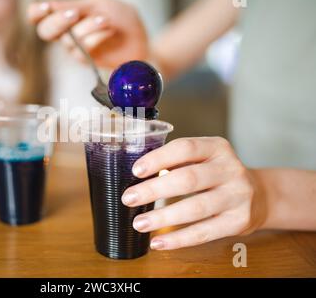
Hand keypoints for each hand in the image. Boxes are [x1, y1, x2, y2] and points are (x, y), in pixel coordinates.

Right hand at [27, 0, 147, 68]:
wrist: (140, 40)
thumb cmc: (120, 19)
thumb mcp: (99, 4)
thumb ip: (76, 6)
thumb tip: (51, 7)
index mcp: (64, 13)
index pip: (38, 14)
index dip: (36, 11)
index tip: (43, 7)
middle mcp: (65, 32)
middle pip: (45, 31)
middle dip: (58, 21)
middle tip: (74, 14)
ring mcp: (75, 48)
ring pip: (68, 40)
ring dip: (88, 27)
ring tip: (106, 19)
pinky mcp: (86, 60)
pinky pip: (83, 50)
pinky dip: (96, 37)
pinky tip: (109, 29)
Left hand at [122, 137, 267, 249]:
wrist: (260, 195)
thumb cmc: (218, 175)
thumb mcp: (204, 158)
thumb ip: (178, 161)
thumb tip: (140, 176)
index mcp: (217, 147)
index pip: (185, 148)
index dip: (159, 158)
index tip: (136, 170)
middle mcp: (230, 169)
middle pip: (188, 179)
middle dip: (154, 190)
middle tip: (128, 198)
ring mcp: (238, 196)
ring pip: (195, 208)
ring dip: (163, 218)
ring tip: (139, 223)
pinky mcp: (238, 222)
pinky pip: (204, 232)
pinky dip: (178, 239)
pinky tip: (158, 242)